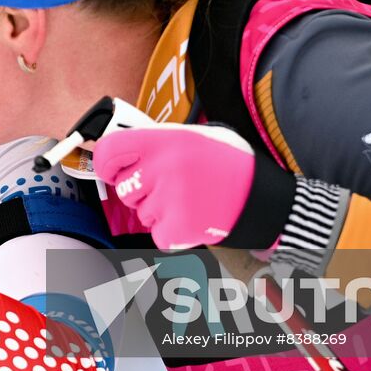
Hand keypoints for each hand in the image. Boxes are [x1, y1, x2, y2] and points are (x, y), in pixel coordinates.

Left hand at [93, 121, 292, 251]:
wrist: (263, 197)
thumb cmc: (228, 163)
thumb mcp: (194, 135)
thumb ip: (157, 140)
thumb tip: (120, 147)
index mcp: (164, 140)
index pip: (109, 152)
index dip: (108, 164)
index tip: (115, 169)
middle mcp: (163, 168)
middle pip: (125, 189)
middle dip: (141, 191)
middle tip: (171, 185)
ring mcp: (170, 200)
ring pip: (142, 214)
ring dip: (160, 211)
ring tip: (191, 199)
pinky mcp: (179, 229)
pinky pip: (158, 235)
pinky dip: (173, 232)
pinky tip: (194, 217)